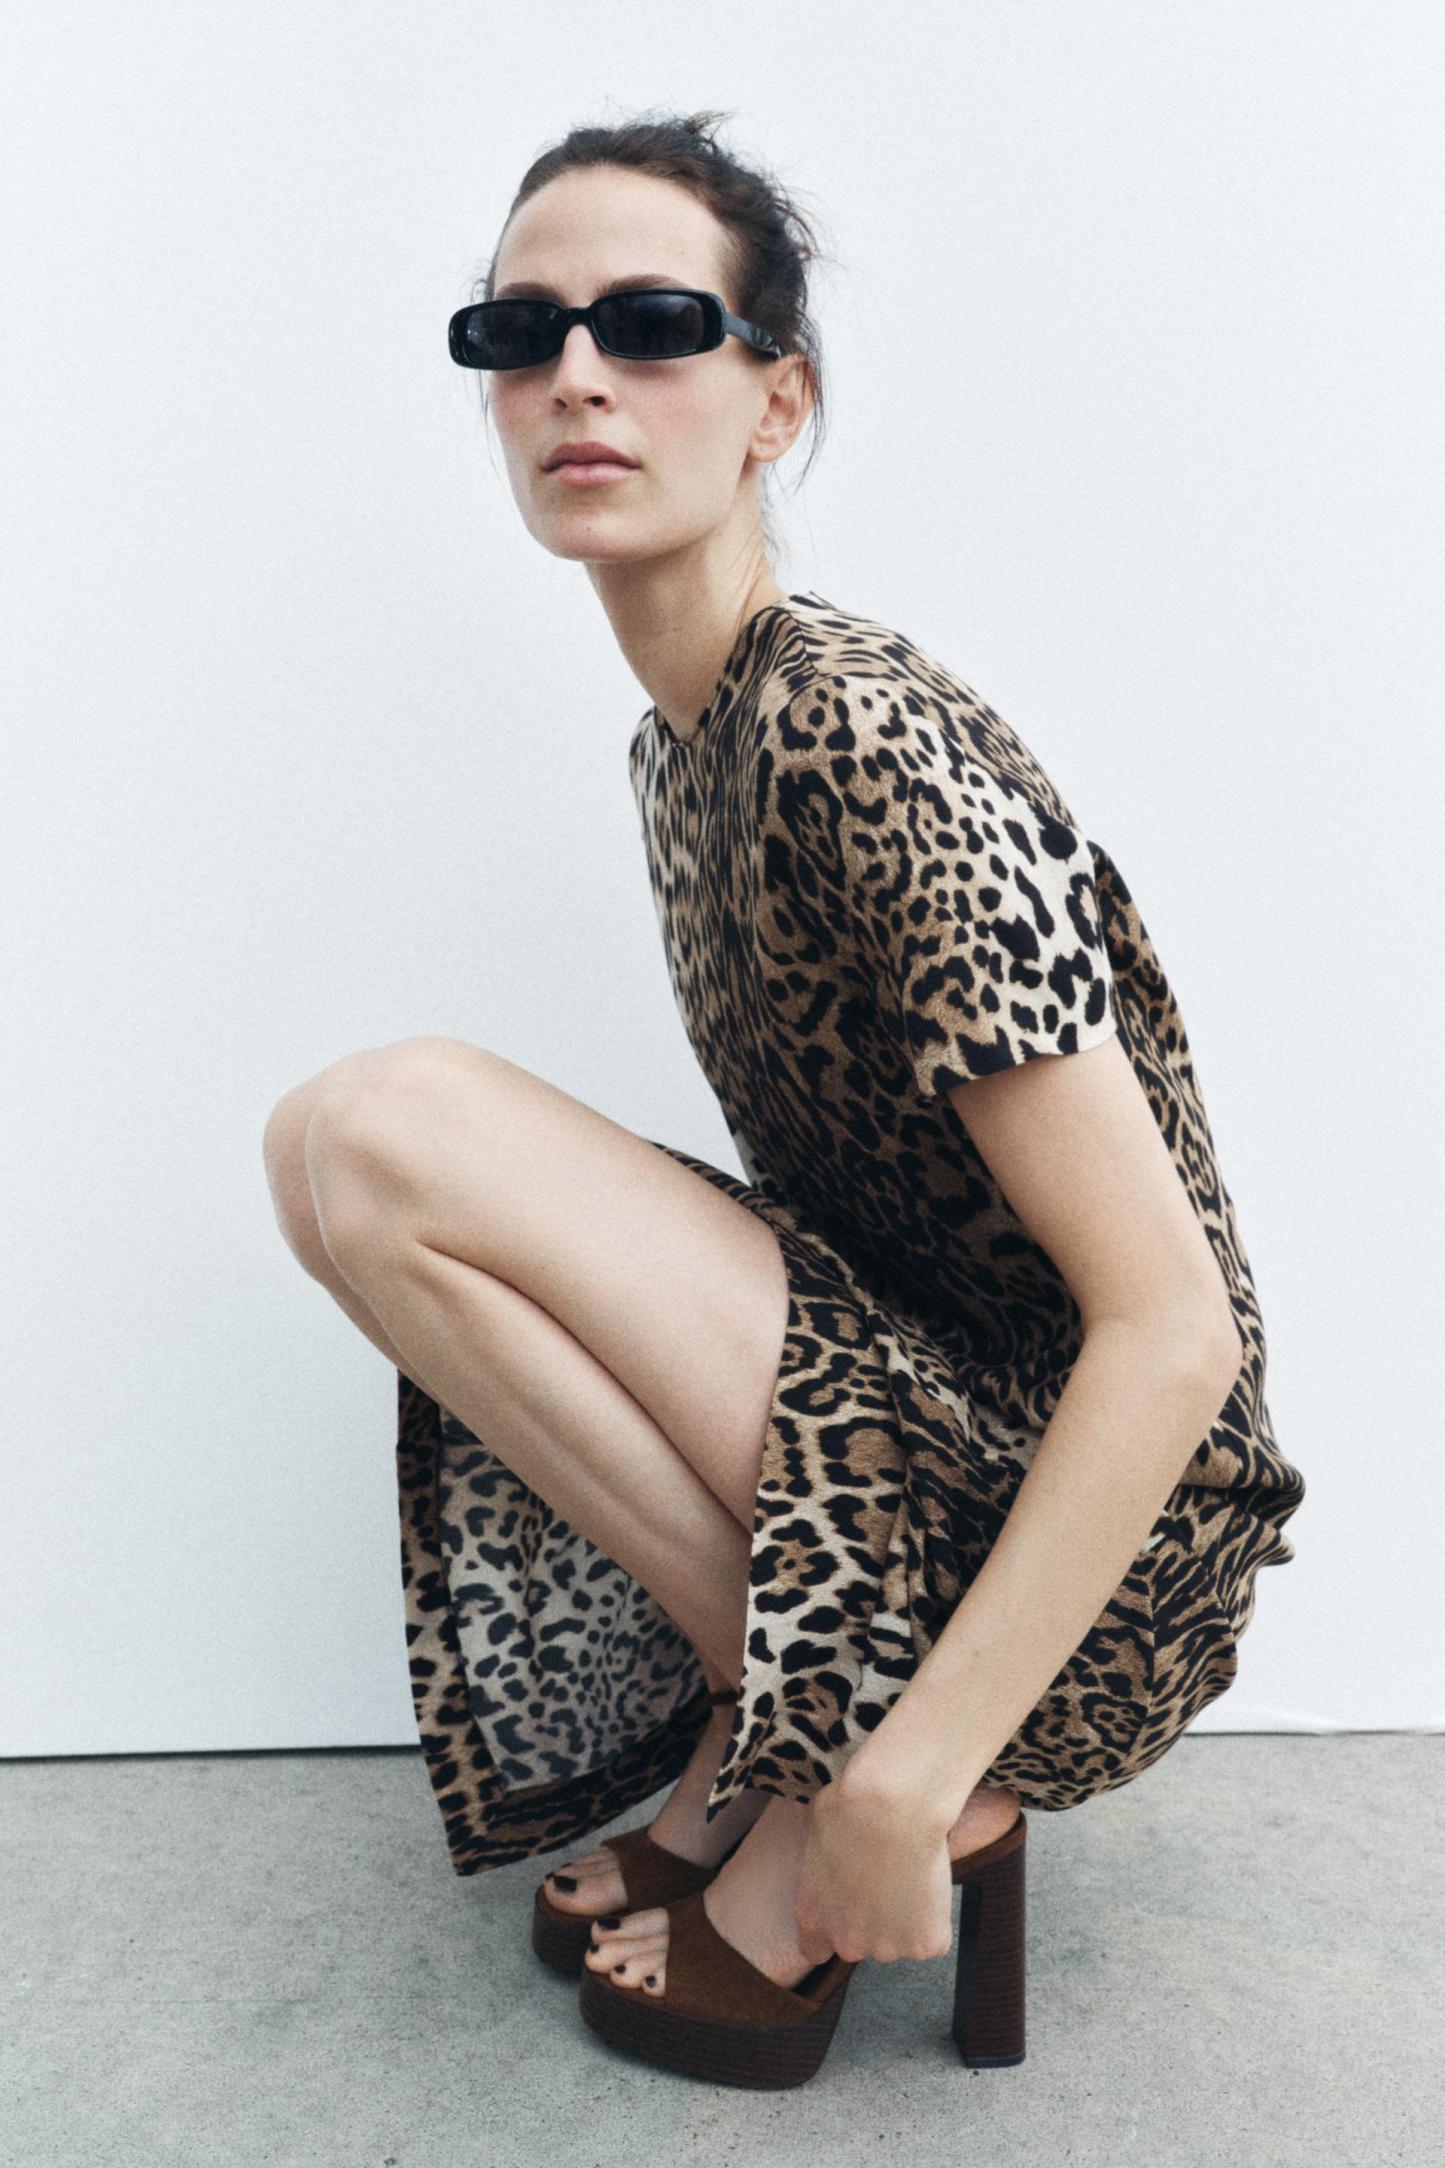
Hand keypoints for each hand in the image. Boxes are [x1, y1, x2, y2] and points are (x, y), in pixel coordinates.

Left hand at [792, 1769, 956, 1968]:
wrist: (891, 1807)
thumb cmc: (848, 1807)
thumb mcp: (814, 1834)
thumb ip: (820, 1864)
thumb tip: (830, 1854)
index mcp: (813, 1919)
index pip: (816, 1950)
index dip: (834, 1929)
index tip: (848, 1906)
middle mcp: (848, 1943)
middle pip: (862, 1944)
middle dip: (873, 1920)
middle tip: (886, 1880)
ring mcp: (889, 1948)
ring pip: (899, 1939)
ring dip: (905, 1918)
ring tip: (910, 1874)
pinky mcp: (925, 1944)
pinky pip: (934, 1936)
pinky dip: (936, 1915)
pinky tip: (930, 1881)